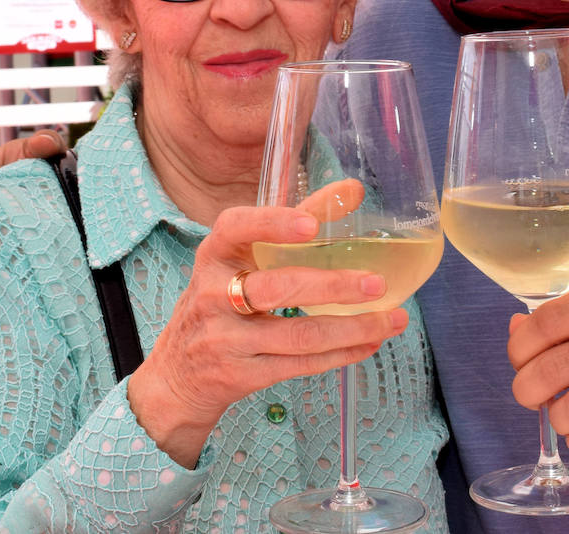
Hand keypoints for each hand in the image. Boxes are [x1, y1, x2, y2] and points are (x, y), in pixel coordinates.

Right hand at [128, 203, 407, 467]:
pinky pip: (299, 365)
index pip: (236, 228)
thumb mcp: (241, 261)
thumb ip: (295, 223)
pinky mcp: (240, 376)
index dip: (273, 223)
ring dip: (351, 328)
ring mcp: (224, 340)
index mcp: (214, 255)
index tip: (312, 225)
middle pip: (277, 288)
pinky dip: (340, 354)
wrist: (175, 378)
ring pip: (297, 335)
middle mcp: (212, 295)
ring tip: (394, 319)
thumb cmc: (220, 302)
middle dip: (332, 286)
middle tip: (378, 283)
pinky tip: (369, 343)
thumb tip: (352, 189)